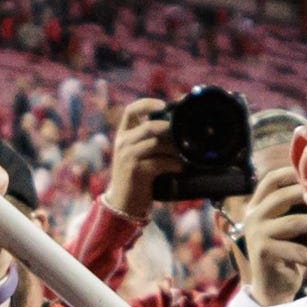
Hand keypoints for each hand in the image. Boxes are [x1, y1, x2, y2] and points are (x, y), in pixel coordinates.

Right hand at [104, 96, 180, 220]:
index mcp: (123, 135)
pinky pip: (160, 162)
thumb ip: (149, 140)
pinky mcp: (135, 170)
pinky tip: (179, 168)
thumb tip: (176, 128)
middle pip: (150, 127)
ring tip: (183, 156)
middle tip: (183, 138)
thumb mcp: (137, 153)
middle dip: (170, 131)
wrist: (122, 202)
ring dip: (174, 150)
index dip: (147, 104)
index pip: (131, 111)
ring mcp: (128, 156)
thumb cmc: (136, 176)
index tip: (163, 104)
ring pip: (157, 144)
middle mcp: (123, 143)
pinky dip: (173, 164)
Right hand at [233, 164, 306, 306]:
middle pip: (283, 196)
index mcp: (256, 205)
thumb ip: (295, 208)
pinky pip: (295, 250)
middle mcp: (253, 216)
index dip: (292, 172)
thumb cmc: (286, 253)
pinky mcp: (263, 252)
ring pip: (293, 222)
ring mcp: (256, 234)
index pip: (271, 180)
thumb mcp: (287, 226)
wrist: (271, 287)